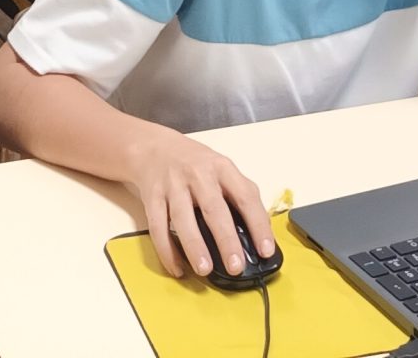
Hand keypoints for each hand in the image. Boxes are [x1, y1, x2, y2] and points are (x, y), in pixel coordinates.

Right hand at [122, 130, 271, 280]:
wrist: (153, 147)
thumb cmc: (194, 163)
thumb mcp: (221, 168)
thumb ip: (240, 193)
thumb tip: (261, 230)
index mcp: (222, 168)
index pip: (245, 196)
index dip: (258, 224)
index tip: (265, 250)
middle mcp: (198, 174)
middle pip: (214, 209)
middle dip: (226, 240)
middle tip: (236, 266)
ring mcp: (173, 185)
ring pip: (183, 218)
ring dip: (194, 246)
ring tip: (204, 270)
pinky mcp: (151, 197)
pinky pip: (158, 227)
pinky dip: (167, 250)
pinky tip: (177, 268)